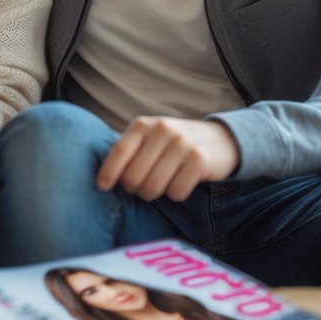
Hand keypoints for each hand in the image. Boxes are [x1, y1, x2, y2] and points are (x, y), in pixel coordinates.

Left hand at [97, 117, 240, 201]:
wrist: (219, 140)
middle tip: (143, 188)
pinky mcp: (199, 159)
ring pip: (153, 187)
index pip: (119, 152)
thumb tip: (102, 178)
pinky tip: (182, 182)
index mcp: (144, 124)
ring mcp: (182, 143)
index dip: (108, 172)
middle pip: (134, 176)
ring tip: (162, 185)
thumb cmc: (174, 145)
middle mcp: (162, 130)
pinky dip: (176, 195)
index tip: (102, 187)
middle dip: (135, 189)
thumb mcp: (150, 139)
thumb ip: (129, 152)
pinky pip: (176, 193)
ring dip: (155, 194)